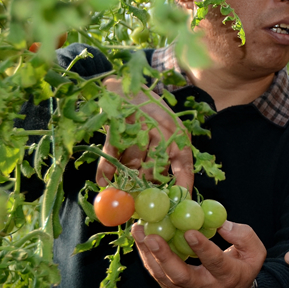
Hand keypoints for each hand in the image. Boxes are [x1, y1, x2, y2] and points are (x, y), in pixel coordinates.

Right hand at [96, 77, 193, 191]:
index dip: (182, 184)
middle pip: (154, 170)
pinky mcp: (118, 126)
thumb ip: (170, 157)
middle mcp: (162, 132)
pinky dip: (106, 170)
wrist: (128, 86)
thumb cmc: (152, 113)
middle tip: (140, 201)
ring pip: (132, 164)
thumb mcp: (169, 131)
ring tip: (121, 190)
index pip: (184, 165)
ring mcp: (139, 128)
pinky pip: (112, 155)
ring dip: (126, 179)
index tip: (180, 200)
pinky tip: (104, 181)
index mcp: (179, 135)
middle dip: (147, 188)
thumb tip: (172, 187)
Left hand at [131, 220, 264, 287]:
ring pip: (163, 275)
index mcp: (228, 276)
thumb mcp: (255, 254)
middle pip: (180, 275)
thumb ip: (243, 236)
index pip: (215, 263)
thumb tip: (220, 222)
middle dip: (165, 256)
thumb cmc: (241, 272)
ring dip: (149, 254)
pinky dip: (147, 257)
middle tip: (152, 237)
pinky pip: (157, 275)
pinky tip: (140, 239)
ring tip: (139, 232)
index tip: (190, 231)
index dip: (202, 248)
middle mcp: (204, 286)